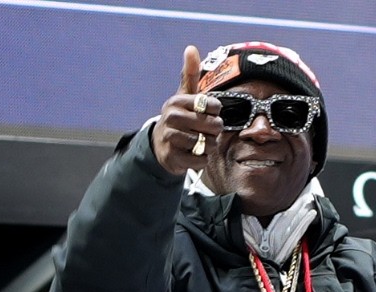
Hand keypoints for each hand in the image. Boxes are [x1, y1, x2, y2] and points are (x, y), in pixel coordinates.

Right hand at [152, 45, 223, 175]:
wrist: (160, 146)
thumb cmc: (179, 117)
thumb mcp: (184, 96)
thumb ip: (189, 74)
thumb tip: (191, 48)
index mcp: (178, 101)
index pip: (213, 105)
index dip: (215, 112)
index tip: (207, 113)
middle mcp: (172, 117)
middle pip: (213, 125)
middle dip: (213, 131)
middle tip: (204, 131)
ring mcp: (171, 138)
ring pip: (208, 143)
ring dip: (208, 146)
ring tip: (198, 142)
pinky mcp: (173, 157)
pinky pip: (201, 159)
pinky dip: (201, 159)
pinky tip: (193, 154)